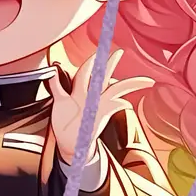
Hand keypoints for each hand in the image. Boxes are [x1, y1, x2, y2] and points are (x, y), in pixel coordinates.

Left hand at [48, 47, 151, 168]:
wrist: (70, 145)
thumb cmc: (67, 124)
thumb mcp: (59, 103)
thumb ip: (55, 86)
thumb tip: (52, 72)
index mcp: (80, 92)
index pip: (86, 71)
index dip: (91, 60)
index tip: (99, 51)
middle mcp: (90, 97)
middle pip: (102, 76)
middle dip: (110, 63)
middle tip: (119, 52)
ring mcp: (97, 106)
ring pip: (115, 90)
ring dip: (128, 83)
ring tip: (143, 80)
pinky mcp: (99, 116)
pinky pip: (114, 107)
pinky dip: (122, 104)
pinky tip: (129, 102)